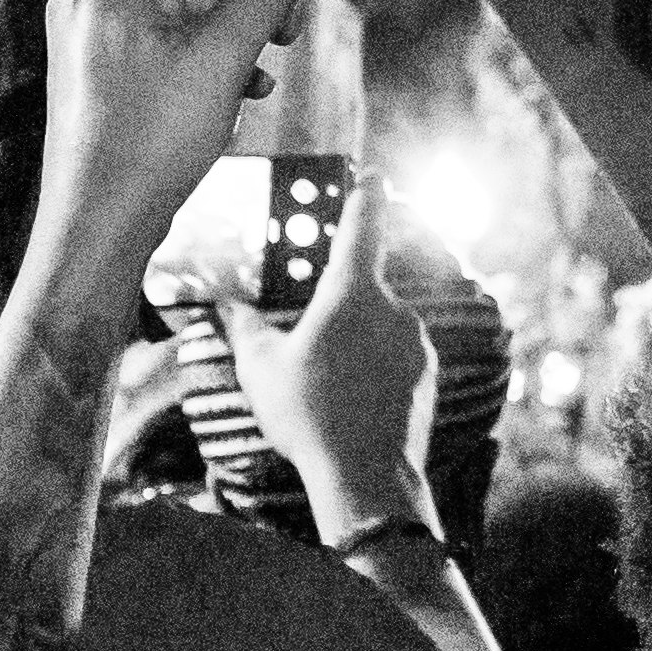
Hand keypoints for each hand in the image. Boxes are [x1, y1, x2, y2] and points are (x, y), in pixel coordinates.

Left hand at [31, 0, 307, 302]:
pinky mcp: (108, 68)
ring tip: (263, 48)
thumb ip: (259, 0)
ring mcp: (95, 32)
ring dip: (224, 3)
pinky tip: (242, 82)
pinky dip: (208, 40)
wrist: (98, 226)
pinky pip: (166, 27)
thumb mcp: (223, 60)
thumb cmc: (146, 142)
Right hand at [229, 172, 432, 534]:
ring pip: (378, 327)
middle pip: (363, 288)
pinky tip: (347, 400)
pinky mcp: (427, 376)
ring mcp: (417, 343)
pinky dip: (371, 369)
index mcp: (353, 292)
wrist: (367, 476)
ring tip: (320, 383)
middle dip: (335, 305)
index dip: (366, 196)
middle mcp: (395, 309)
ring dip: (353, 342)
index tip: (373, 174)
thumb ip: (243, 328)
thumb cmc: (310, 414)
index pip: (363, 226)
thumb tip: (224, 307)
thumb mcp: (261, 367)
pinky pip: (393, 358)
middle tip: (306, 337)